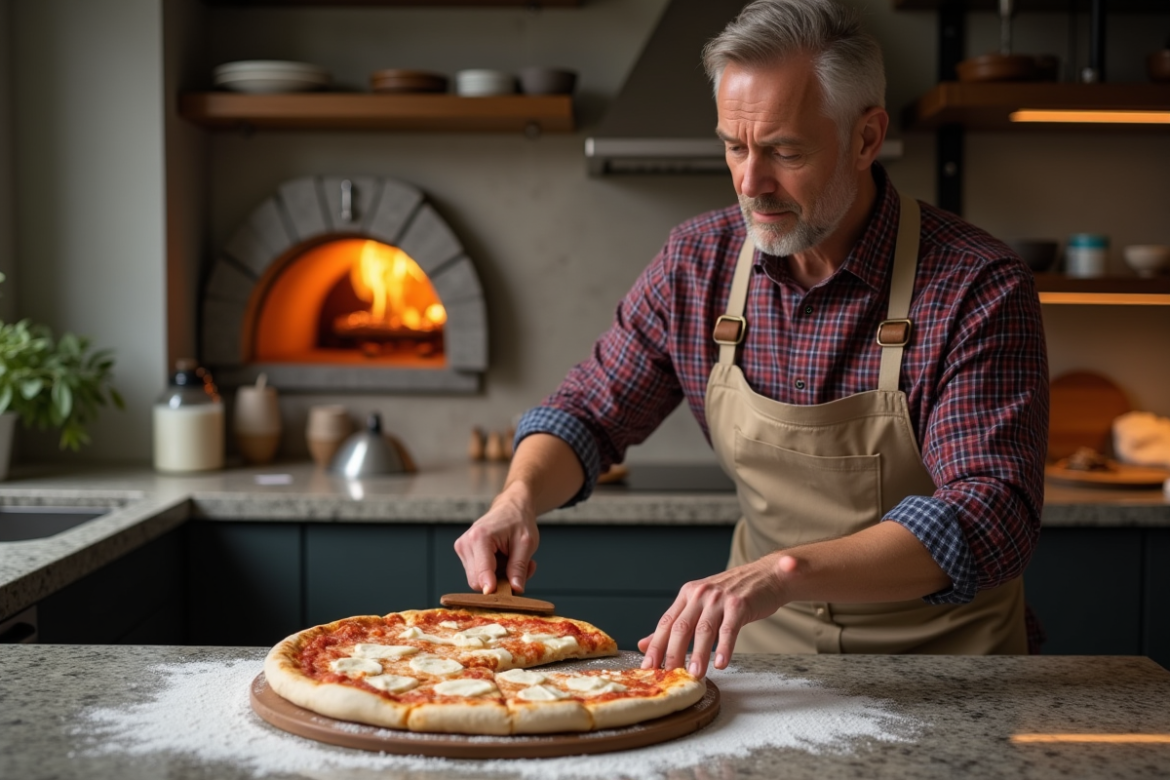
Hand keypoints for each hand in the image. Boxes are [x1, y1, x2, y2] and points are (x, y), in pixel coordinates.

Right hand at [453, 484, 539, 593]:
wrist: (511, 507)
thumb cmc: (519, 521)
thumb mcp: (526, 543)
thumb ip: (519, 567)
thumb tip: (516, 590)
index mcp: (479, 538)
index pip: (481, 573)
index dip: (492, 588)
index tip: (501, 597)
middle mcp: (465, 544)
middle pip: (477, 582)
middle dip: (500, 582)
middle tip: (523, 570)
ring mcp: (462, 549)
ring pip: (478, 580)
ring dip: (498, 577)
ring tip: (513, 560)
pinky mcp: (464, 554)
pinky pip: (478, 575)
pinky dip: (494, 573)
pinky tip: (505, 560)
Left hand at [637, 553, 794, 677]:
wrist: (766, 575)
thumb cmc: (732, 594)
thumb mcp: (700, 604)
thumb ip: (675, 624)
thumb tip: (645, 644)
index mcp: (687, 595)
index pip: (665, 623)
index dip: (655, 646)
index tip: (648, 668)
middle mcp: (699, 595)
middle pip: (681, 627)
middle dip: (673, 654)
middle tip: (670, 677)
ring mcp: (719, 599)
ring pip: (703, 630)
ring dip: (698, 654)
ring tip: (695, 674)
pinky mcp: (739, 605)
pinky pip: (729, 629)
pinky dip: (724, 648)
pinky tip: (721, 663)